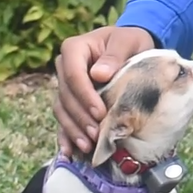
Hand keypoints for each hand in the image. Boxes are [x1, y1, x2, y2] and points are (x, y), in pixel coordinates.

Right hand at [54, 25, 154, 156]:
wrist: (130, 47)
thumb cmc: (130, 41)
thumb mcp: (128, 41)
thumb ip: (115, 54)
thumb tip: (99, 74)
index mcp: (74, 49)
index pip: (73, 74)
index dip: (84, 96)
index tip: (100, 113)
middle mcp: (64, 66)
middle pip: (66, 96)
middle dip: (81, 118)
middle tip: (97, 135)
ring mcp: (65, 85)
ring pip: (62, 110)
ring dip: (74, 130)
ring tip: (87, 146)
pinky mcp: (71, 100)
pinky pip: (63, 119)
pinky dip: (66, 135)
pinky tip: (70, 151)